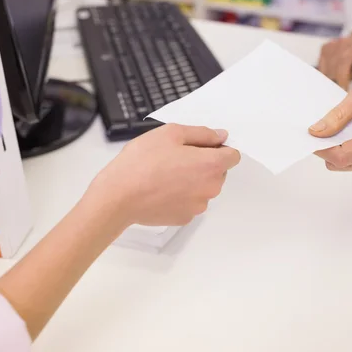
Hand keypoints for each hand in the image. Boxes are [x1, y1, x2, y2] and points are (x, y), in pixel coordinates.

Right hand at [88, 124, 240, 226]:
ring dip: (192, 180)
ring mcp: (199, 206)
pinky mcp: (185, 218)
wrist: (118, 197)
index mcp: (211, 165)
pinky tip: (162, 189)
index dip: (219, 148)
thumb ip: (202, 133)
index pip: (233, 156)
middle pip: (219, 172)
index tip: (201, 146)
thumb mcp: (171, 133)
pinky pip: (190, 202)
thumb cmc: (142, 162)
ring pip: (204, 187)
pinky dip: (181, 195)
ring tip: (165, 173)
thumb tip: (221, 136)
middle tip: (176, 157)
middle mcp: (211, 188)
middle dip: (204, 163)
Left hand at [309, 64, 351, 174]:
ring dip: (340, 150)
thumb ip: (338, 115)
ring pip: (346, 166)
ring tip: (351, 128)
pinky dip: (350, 152)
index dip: (322, 148)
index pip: (341, 157)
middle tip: (332, 127)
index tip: (313, 134)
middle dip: (329, 148)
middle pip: (341, 164)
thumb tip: (315, 132)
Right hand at [318, 30, 351, 89]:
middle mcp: (338, 46)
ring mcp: (330, 47)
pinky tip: (340, 70)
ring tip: (347, 74)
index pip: (342, 68)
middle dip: (338, 83)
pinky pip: (322, 68)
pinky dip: (330, 73)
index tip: (345, 94)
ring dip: (334, 78)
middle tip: (349, 86)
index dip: (342, 83)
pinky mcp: (324, 49)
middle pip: (332, 72)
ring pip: (325, 71)